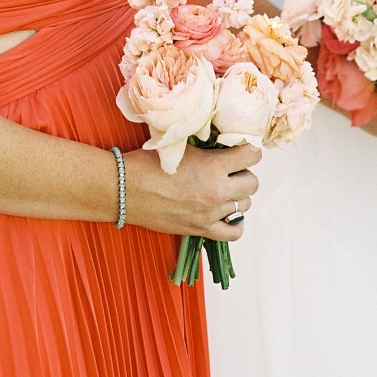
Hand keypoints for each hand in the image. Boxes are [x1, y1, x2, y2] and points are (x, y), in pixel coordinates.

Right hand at [122, 143, 260, 242]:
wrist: (124, 189)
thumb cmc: (146, 164)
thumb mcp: (180, 146)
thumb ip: (205, 147)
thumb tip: (222, 143)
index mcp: (213, 166)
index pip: (252, 156)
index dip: (250, 151)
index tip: (243, 151)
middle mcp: (217, 191)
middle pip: (252, 183)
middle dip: (243, 174)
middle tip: (229, 171)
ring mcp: (211, 213)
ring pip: (244, 206)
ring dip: (237, 197)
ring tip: (222, 191)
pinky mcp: (202, 230)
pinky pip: (234, 233)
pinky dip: (235, 224)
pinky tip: (228, 215)